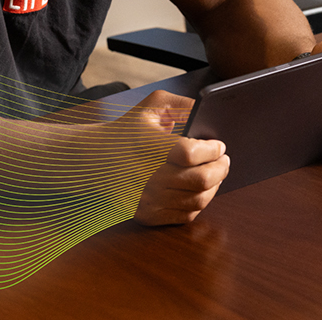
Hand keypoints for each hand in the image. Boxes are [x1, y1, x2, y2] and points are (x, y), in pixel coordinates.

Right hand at [125, 90, 229, 225]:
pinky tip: (201, 189)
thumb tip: (211, 113)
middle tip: (225, 160)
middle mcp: (145, 176)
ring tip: (216, 173)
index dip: (211, 150)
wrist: (96, 158)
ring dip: (215, 186)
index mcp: (147, 145)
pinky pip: (186, 215)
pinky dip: (200, 202)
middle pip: (201, 180)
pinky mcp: (146, 215)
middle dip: (221, 168)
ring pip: (198, 200)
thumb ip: (185, 104)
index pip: (189, 153)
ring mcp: (146, 199)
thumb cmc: (130, 128)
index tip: (219, 146)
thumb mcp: (153, 105)